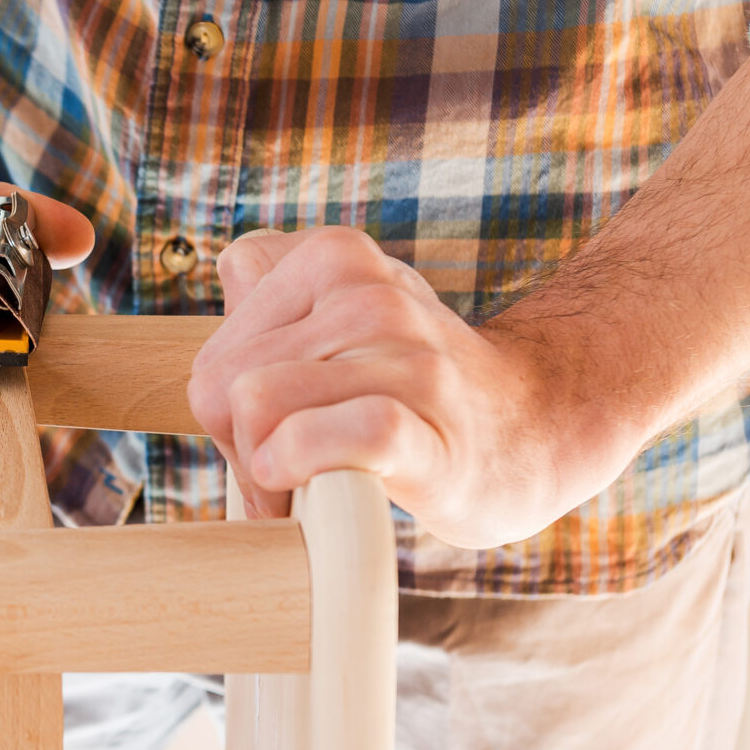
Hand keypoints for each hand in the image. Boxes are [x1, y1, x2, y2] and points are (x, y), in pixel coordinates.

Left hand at [186, 227, 593, 545]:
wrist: (536, 428)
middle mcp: (366, 292)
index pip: (213, 350)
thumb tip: (228, 273)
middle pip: (221, 383)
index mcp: (332, 257)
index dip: (227, 412)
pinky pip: (342, 434)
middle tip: (294, 471)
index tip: (275, 435)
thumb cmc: (414, 388)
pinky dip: (307, 468)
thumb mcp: (342, 317)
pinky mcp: (430, 424)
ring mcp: (404, 355)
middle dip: (241, 447)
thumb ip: (276, 292)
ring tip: (312, 485)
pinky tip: (320, 492)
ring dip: (267, 472)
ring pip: (259, 404)